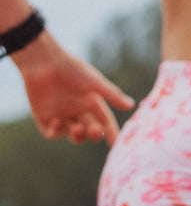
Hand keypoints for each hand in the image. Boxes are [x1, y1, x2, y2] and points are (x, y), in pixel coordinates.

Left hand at [13, 33, 133, 143]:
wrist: (44, 62)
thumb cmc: (72, 69)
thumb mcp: (95, 83)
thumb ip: (112, 95)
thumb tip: (131, 105)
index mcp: (92, 102)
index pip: (105, 121)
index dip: (112, 132)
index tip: (117, 143)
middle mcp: (78, 110)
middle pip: (90, 130)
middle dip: (94, 134)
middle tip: (94, 131)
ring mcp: (61, 115)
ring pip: (73, 134)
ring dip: (77, 136)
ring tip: (77, 128)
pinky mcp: (44, 117)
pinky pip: (52, 133)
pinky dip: (55, 132)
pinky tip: (57, 121)